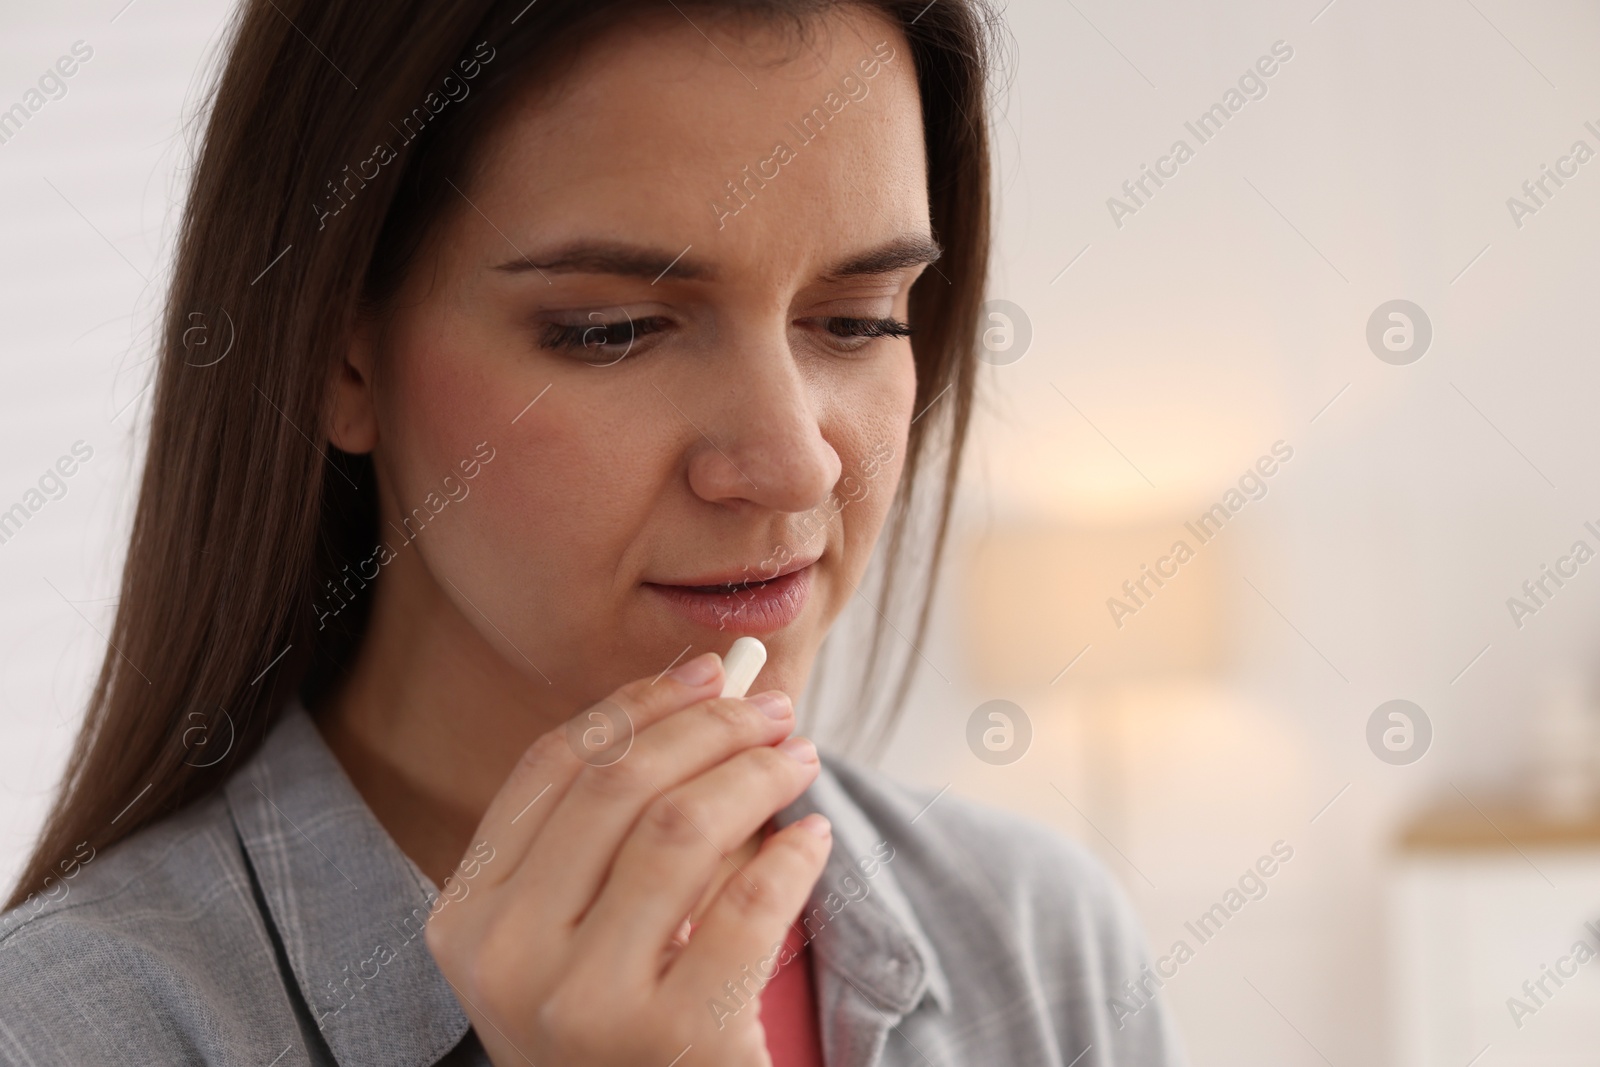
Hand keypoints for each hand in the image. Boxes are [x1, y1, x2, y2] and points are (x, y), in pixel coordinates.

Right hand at [424, 652, 831, 1065]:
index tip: (709, 672)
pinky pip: (749, 911)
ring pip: (682, 829)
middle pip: (619, 785)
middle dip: (710, 726)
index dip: (638, 704)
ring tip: (799, 760)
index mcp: (468, 916)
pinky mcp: (671, 1042)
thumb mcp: (570, 933)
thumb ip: (612, 826)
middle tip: (775, 708)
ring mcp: (583, 1007)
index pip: (552, 768)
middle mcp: (508, 958)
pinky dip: (793, 859)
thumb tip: (710, 685)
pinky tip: (814, 840)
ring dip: (755, 775)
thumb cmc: (609, 1024)